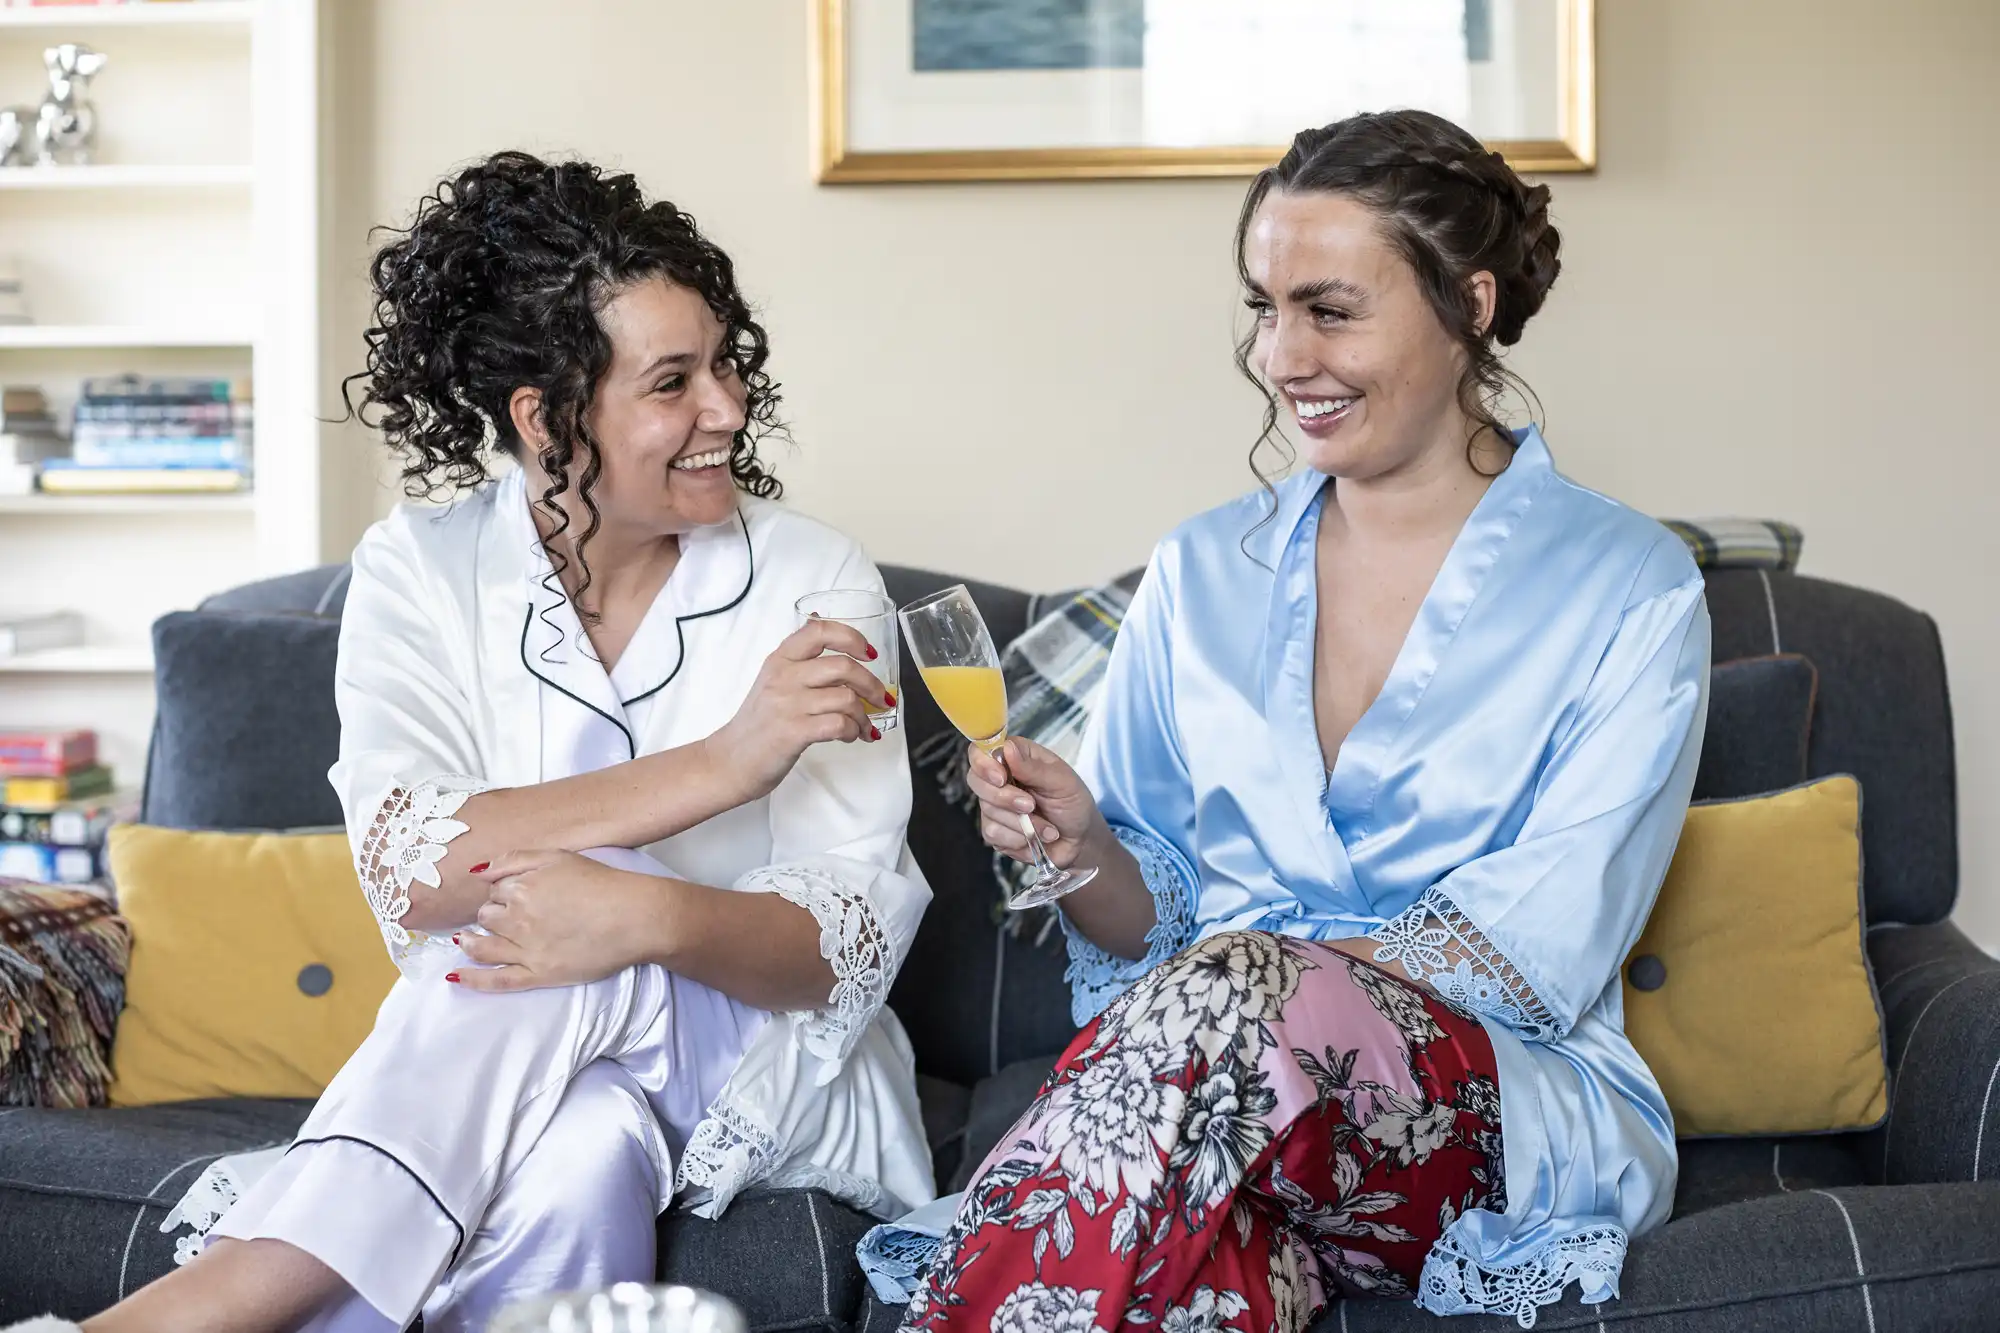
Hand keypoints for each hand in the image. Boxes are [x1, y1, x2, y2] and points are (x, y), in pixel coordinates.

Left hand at [449, 849, 665, 991]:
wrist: (635, 916)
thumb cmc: (602, 883)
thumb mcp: (559, 856)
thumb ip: (515, 859)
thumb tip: (477, 871)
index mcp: (521, 888)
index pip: (496, 890)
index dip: (505, 891)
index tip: (518, 893)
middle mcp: (517, 919)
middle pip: (487, 916)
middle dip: (492, 914)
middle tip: (510, 914)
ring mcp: (526, 950)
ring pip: (483, 946)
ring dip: (471, 941)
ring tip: (465, 940)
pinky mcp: (538, 974)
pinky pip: (497, 981)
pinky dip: (473, 980)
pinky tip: (456, 977)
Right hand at [707, 619, 895, 801]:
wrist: (730, 761)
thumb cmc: (758, 723)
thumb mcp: (772, 680)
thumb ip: (799, 657)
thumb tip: (821, 621)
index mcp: (780, 659)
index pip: (820, 631)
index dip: (852, 638)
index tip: (868, 653)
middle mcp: (784, 676)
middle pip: (843, 666)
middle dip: (871, 685)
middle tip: (880, 699)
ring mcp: (788, 704)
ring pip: (846, 698)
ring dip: (864, 716)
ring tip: (863, 727)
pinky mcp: (793, 732)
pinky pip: (839, 724)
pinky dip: (854, 731)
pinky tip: (851, 736)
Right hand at [967, 737, 1104, 869]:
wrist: (1079, 840)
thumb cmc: (1073, 803)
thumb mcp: (1061, 782)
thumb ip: (1033, 767)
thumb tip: (1007, 747)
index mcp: (1015, 757)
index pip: (981, 750)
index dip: (984, 763)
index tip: (1001, 778)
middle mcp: (1000, 778)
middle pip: (976, 780)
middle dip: (1004, 798)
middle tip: (1031, 806)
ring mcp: (994, 805)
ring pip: (987, 810)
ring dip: (1021, 823)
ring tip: (1047, 828)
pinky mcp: (995, 830)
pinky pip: (993, 834)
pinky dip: (1018, 839)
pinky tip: (1035, 838)